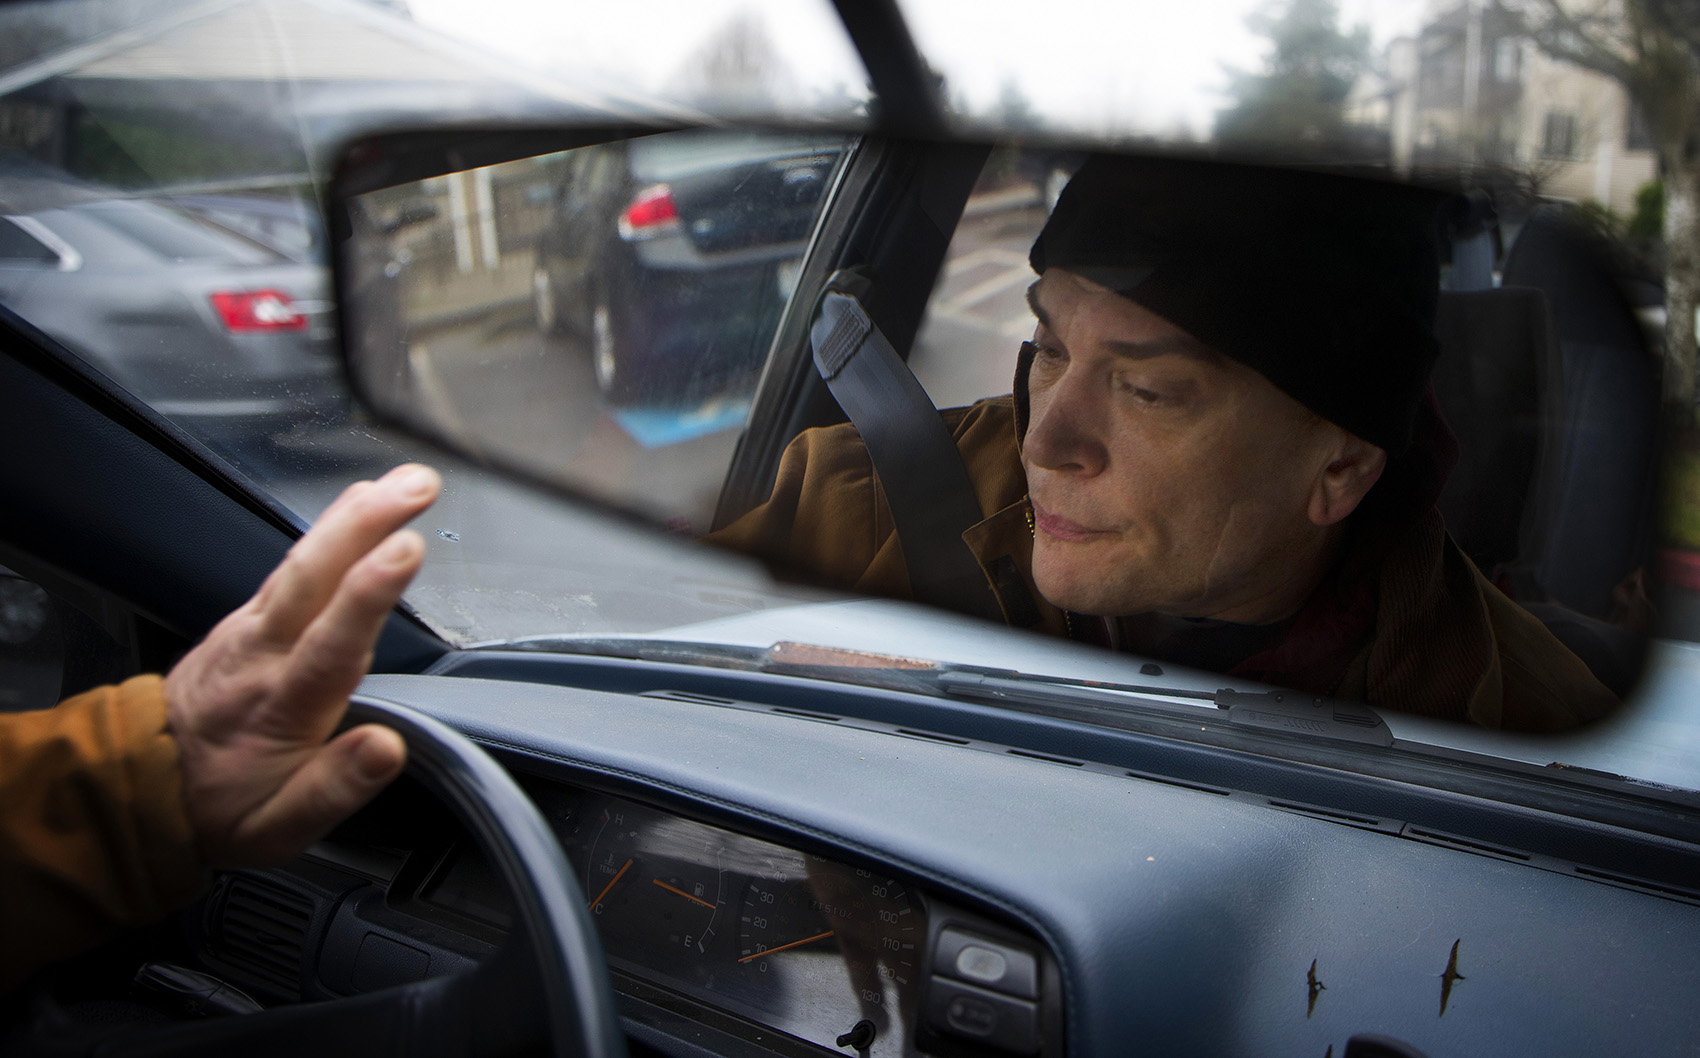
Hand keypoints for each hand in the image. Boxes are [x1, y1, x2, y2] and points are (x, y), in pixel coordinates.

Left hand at [164, 463, 440, 866]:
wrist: (142, 783)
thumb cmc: (223, 805)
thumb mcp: (278, 827)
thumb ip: (336, 786)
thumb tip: (388, 749)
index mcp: (280, 706)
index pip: (330, 643)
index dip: (369, 594)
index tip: (405, 550)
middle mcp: (262, 654)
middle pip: (313, 579)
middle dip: (366, 525)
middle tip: (416, 487)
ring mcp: (250, 628)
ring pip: (302, 562)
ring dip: (354, 516)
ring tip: (402, 481)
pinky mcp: (249, 616)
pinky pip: (293, 563)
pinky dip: (329, 528)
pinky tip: (358, 502)